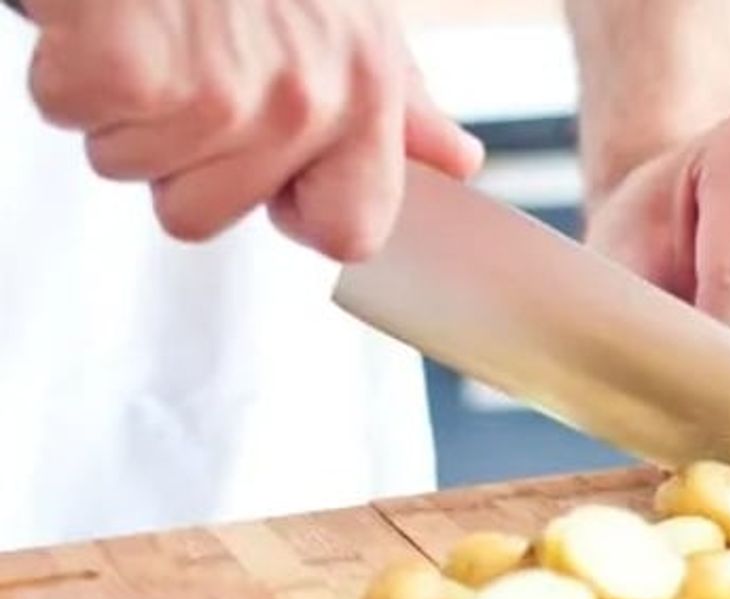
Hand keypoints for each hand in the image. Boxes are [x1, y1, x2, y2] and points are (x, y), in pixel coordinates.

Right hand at [24, 0, 482, 260]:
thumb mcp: (349, 12)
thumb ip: (397, 99)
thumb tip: (456, 158)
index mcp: (365, 90)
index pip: (348, 234)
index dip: (293, 207)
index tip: (267, 155)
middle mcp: (304, 100)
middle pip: (202, 214)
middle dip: (173, 145)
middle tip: (178, 54)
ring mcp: (219, 90)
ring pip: (130, 166)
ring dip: (116, 100)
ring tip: (144, 22)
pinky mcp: (130, 66)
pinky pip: (70, 112)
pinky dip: (62, 63)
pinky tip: (95, 15)